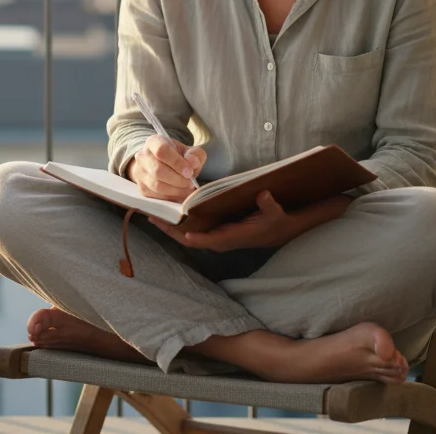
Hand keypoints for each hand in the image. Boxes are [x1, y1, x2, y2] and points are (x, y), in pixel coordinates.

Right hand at [127, 134, 204, 201]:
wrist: (165, 165)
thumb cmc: (179, 157)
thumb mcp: (190, 152)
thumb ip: (195, 155)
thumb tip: (192, 163)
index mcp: (154, 142)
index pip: (161, 150)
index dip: (176, 163)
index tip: (190, 172)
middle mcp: (142, 156)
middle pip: (158, 170)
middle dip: (178, 179)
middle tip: (191, 183)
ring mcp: (139, 173)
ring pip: (156, 185)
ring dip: (175, 190)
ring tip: (187, 189)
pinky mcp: (142, 188)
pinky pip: (156, 196)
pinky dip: (171, 196)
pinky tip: (180, 193)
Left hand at [150, 192, 353, 252]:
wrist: (284, 229)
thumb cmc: (279, 222)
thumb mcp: (278, 215)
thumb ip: (270, 206)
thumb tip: (262, 194)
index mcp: (235, 237)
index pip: (211, 240)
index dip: (195, 237)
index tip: (180, 232)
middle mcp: (223, 239)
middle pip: (192, 238)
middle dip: (171, 230)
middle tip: (151, 217)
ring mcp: (219, 235)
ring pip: (190, 234)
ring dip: (172, 226)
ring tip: (152, 213)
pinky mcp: (218, 230)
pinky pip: (195, 229)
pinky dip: (181, 222)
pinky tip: (169, 212)